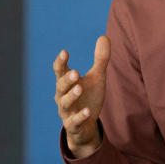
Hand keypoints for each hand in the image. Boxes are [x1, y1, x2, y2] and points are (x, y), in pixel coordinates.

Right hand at [53, 36, 109, 157]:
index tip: (64, 52)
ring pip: (65, 103)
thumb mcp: (97, 77)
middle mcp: (63, 96)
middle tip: (75, 72)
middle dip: (67, 79)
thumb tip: (104, 36)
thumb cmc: (89, 97)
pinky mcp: (73, 125)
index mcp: (67, 83)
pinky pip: (74, 121)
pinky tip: (88, 111)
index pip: (60, 70)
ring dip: (71, 95)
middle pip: (61, 86)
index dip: (61, 62)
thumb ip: (100, 59)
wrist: (86, 126)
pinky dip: (80, 116)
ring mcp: (67, 111)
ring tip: (80, 87)